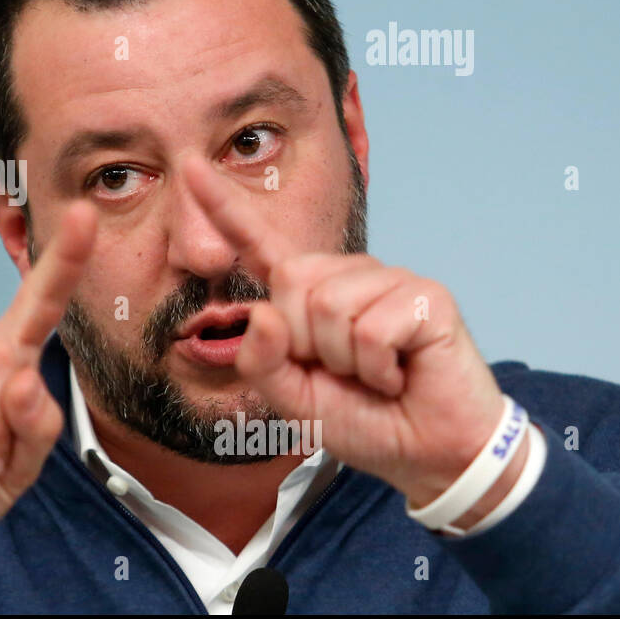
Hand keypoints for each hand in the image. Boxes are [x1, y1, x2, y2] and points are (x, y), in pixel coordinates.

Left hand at [181, 155, 512, 515]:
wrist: (428, 451)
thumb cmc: (362, 418)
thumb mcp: (291, 398)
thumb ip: (261, 362)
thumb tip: (265, 312)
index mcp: (305, 294)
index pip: (257, 244)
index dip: (223, 207)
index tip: (191, 167)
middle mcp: (344, 275)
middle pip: (291, 283)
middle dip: (306, 344)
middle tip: (345, 373)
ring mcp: (388, 280)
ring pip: (330, 307)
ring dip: (346, 361)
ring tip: (377, 374)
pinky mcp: (426, 296)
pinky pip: (371, 330)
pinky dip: (378, 368)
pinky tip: (400, 375)